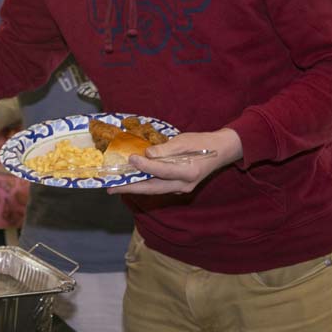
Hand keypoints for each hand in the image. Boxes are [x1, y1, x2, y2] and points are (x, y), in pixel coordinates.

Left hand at [107, 129, 243, 195]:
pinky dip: (145, 184)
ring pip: (155, 190)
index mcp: (188, 172)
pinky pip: (159, 188)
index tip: (131, 159)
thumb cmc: (201, 143)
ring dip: (136, 188)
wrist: (220, 151)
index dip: (145, 165)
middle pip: (153, 188)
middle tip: (111, 188)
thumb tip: (147, 154)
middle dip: (131, 188)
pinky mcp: (179, 187)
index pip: (162, 170)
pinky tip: (133, 180)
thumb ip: (165, 149)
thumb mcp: (184, 141)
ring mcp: (182, 188)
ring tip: (117, 186)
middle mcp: (184, 184)